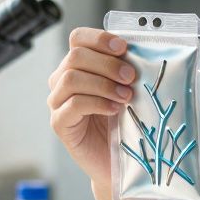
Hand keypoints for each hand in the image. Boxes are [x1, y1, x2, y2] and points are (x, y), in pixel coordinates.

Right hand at [47, 27, 135, 186]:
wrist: (117, 161)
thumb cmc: (123, 123)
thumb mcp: (128, 90)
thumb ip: (127, 70)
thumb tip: (141, 51)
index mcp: (79, 65)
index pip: (78, 38)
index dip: (100, 38)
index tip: (124, 48)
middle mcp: (62, 80)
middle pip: (75, 56)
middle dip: (107, 64)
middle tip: (131, 77)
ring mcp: (58, 102)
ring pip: (71, 78)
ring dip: (103, 84)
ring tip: (126, 96)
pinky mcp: (60, 123)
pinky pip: (73, 104)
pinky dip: (97, 103)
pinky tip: (114, 109)